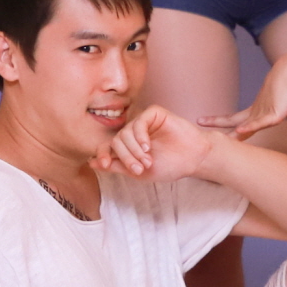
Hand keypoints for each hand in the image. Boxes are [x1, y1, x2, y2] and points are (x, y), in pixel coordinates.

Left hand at [93, 102, 217, 183]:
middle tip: (139, 168)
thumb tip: (93, 163)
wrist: (193, 158)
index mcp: (128, 147)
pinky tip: (148, 146)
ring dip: (134, 150)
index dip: (102, 154)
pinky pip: (138, 121)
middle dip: (125, 156)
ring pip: (125, 132)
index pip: (107, 147)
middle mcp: (133, 133)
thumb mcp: (139, 172)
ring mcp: (143, 123)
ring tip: (147, 160)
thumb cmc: (169, 166)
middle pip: (115, 141)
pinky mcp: (154, 114)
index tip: (103, 163)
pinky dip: (140, 136)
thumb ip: (117, 166)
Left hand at [205, 52, 286, 141]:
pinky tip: (240, 131)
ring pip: (243, 126)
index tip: (207, 123)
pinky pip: (260, 122)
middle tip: (199, 122)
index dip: (222, 123)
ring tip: (215, 137)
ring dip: (230, 133)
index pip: (236, 120)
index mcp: (257, 111)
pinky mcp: (274, 113)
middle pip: (232, 121)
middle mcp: (256, 112)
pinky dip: (250, 127)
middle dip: (216, 124)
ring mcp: (262, 112)